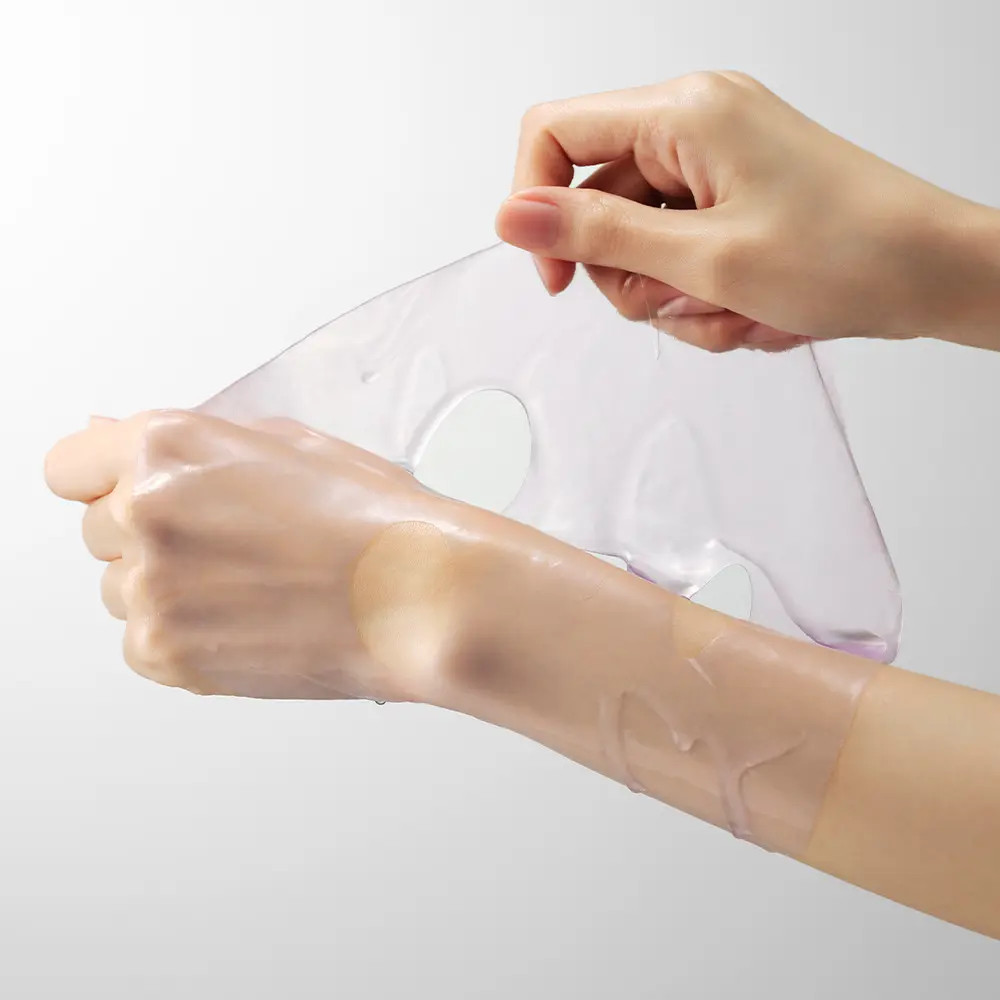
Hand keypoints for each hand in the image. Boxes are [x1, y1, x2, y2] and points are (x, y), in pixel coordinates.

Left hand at [44, 411, 462, 701]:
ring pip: (119, 589)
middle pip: (97, 530)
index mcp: (168, 448)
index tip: (127, 495)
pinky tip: (248, 619)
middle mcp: (144, 513)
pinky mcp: (166, 653)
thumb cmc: (373, 519)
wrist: (420, 596)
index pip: (68, 467)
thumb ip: (187, 443)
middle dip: (148, 534)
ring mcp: (150, 588)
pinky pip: (141, 641)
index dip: (103, 480)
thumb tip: (110, 442)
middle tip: (229, 543)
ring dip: (167, 587)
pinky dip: (183, 636)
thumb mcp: (284, 444)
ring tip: (250, 585)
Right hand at [496, 72, 997, 351]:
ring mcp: (718, 165)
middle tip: (685, 298)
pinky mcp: (735, 200)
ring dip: (673, 298)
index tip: (558, 279)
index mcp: (684, 112)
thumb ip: (597, 236)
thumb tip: (511, 217)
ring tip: (734, 310)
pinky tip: (752, 310)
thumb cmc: (847, 253)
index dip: (537, 208)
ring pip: (639, 244)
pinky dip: (703, 297)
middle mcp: (696, 126)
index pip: (555, 133)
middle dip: (631, 275)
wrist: (934, 274)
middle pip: (598, 205)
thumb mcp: (702, 259)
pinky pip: (680, 257)